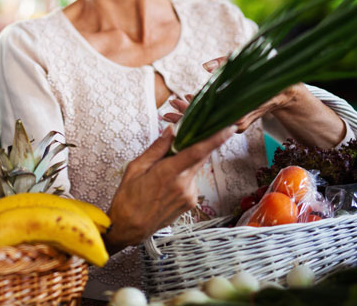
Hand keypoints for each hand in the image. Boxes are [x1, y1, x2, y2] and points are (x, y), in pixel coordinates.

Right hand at [104, 125, 234, 251]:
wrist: (131, 227)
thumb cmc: (128, 197)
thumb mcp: (136, 168)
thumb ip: (157, 148)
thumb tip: (171, 130)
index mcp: (168, 173)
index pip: (197, 152)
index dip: (215, 139)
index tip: (228, 128)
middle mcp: (184, 185)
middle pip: (199, 158)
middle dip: (198, 145)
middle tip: (186, 137)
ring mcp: (189, 195)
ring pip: (193, 169)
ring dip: (184, 162)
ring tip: (162, 170)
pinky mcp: (191, 202)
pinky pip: (190, 181)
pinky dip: (182, 175)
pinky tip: (166, 183)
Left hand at [166, 56, 294, 132]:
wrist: (286, 90)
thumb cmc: (268, 73)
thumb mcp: (248, 62)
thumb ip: (226, 62)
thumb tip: (205, 67)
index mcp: (238, 109)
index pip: (207, 111)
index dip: (190, 109)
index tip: (175, 103)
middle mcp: (236, 121)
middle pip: (205, 121)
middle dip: (184, 116)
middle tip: (166, 111)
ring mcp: (235, 123)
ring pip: (208, 122)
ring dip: (190, 117)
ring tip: (170, 111)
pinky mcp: (236, 122)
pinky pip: (215, 120)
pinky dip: (202, 114)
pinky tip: (189, 106)